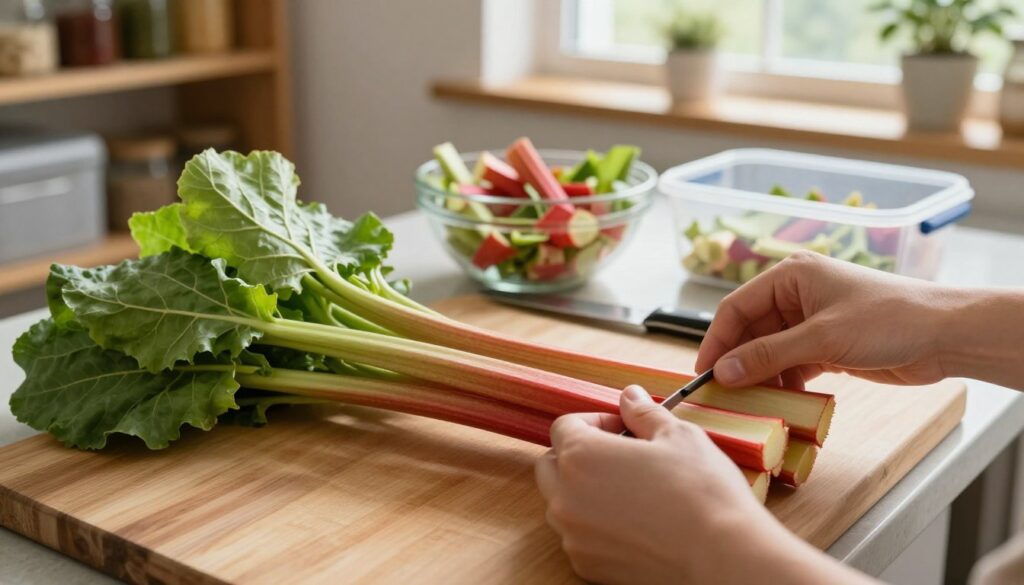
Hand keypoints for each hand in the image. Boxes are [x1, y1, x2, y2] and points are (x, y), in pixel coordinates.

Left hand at [535, 386, 799, 583]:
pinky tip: (635, 523)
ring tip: (631, 491)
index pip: (563, 427)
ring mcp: (573, 536)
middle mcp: (565, 498)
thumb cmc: (702, 494)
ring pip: (562, 503)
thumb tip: (629, 397)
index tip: (624, 429)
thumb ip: (644, 413)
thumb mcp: (678, 436)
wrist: (722, 559)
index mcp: (581, 457)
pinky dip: (595, 526)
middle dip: (579, 455)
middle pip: (552, 465)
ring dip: (584, 491)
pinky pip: (579, 537)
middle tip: (621, 457)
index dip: (595, 422)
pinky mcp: (587, 567)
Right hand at [695, 252, 953, 388]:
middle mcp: (797, 294)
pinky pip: (791, 364)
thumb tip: (724, 373)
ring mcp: (812, 320)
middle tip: (723, 394)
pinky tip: (782, 401)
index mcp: (791, 275)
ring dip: (761, 375)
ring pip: (769, 350)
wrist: (945, 335)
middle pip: (750, 330)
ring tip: (752, 402)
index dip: (716, 340)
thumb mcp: (822, 338)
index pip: (736, 307)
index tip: (703, 373)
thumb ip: (769, 355)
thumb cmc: (888, 319)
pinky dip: (784, 382)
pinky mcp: (827, 345)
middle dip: (738, 361)